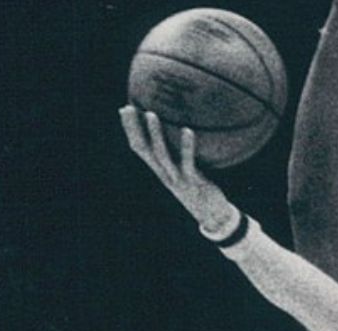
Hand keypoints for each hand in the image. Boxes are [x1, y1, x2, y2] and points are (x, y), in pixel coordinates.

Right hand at [119, 105, 237, 233]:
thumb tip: (182, 132)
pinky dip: (186, 146)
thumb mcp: (185, 172)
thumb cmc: (200, 189)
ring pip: (161, 155)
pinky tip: (188, 130)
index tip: (125, 109)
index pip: (139, 148)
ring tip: (151, 114)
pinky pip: (187, 162)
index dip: (130, 130)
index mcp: (161, 171)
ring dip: (155, 134)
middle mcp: (164, 174)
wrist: (212, 215)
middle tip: (129, 108)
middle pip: (144, 150)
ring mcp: (177, 178)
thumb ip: (179, 156)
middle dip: (134, 129)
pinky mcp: (192, 181)